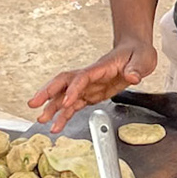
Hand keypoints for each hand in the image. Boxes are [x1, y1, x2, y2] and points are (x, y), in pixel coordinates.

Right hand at [28, 39, 157, 132]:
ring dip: (52, 108)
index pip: (81, 78)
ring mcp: (88, 86)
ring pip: (64, 96)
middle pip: (63, 82)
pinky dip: (64, 115)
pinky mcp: (90, 94)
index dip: (73, 89)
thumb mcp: (142, 58)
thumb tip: (132, 76)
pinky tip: (57, 126)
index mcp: (99, 68)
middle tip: (34, 104)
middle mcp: (89, 77)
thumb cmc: (136, 52)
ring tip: (41, 121)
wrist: (135, 51)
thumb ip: (135, 68)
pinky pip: (74, 105)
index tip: (67, 102)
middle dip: (47, 93)